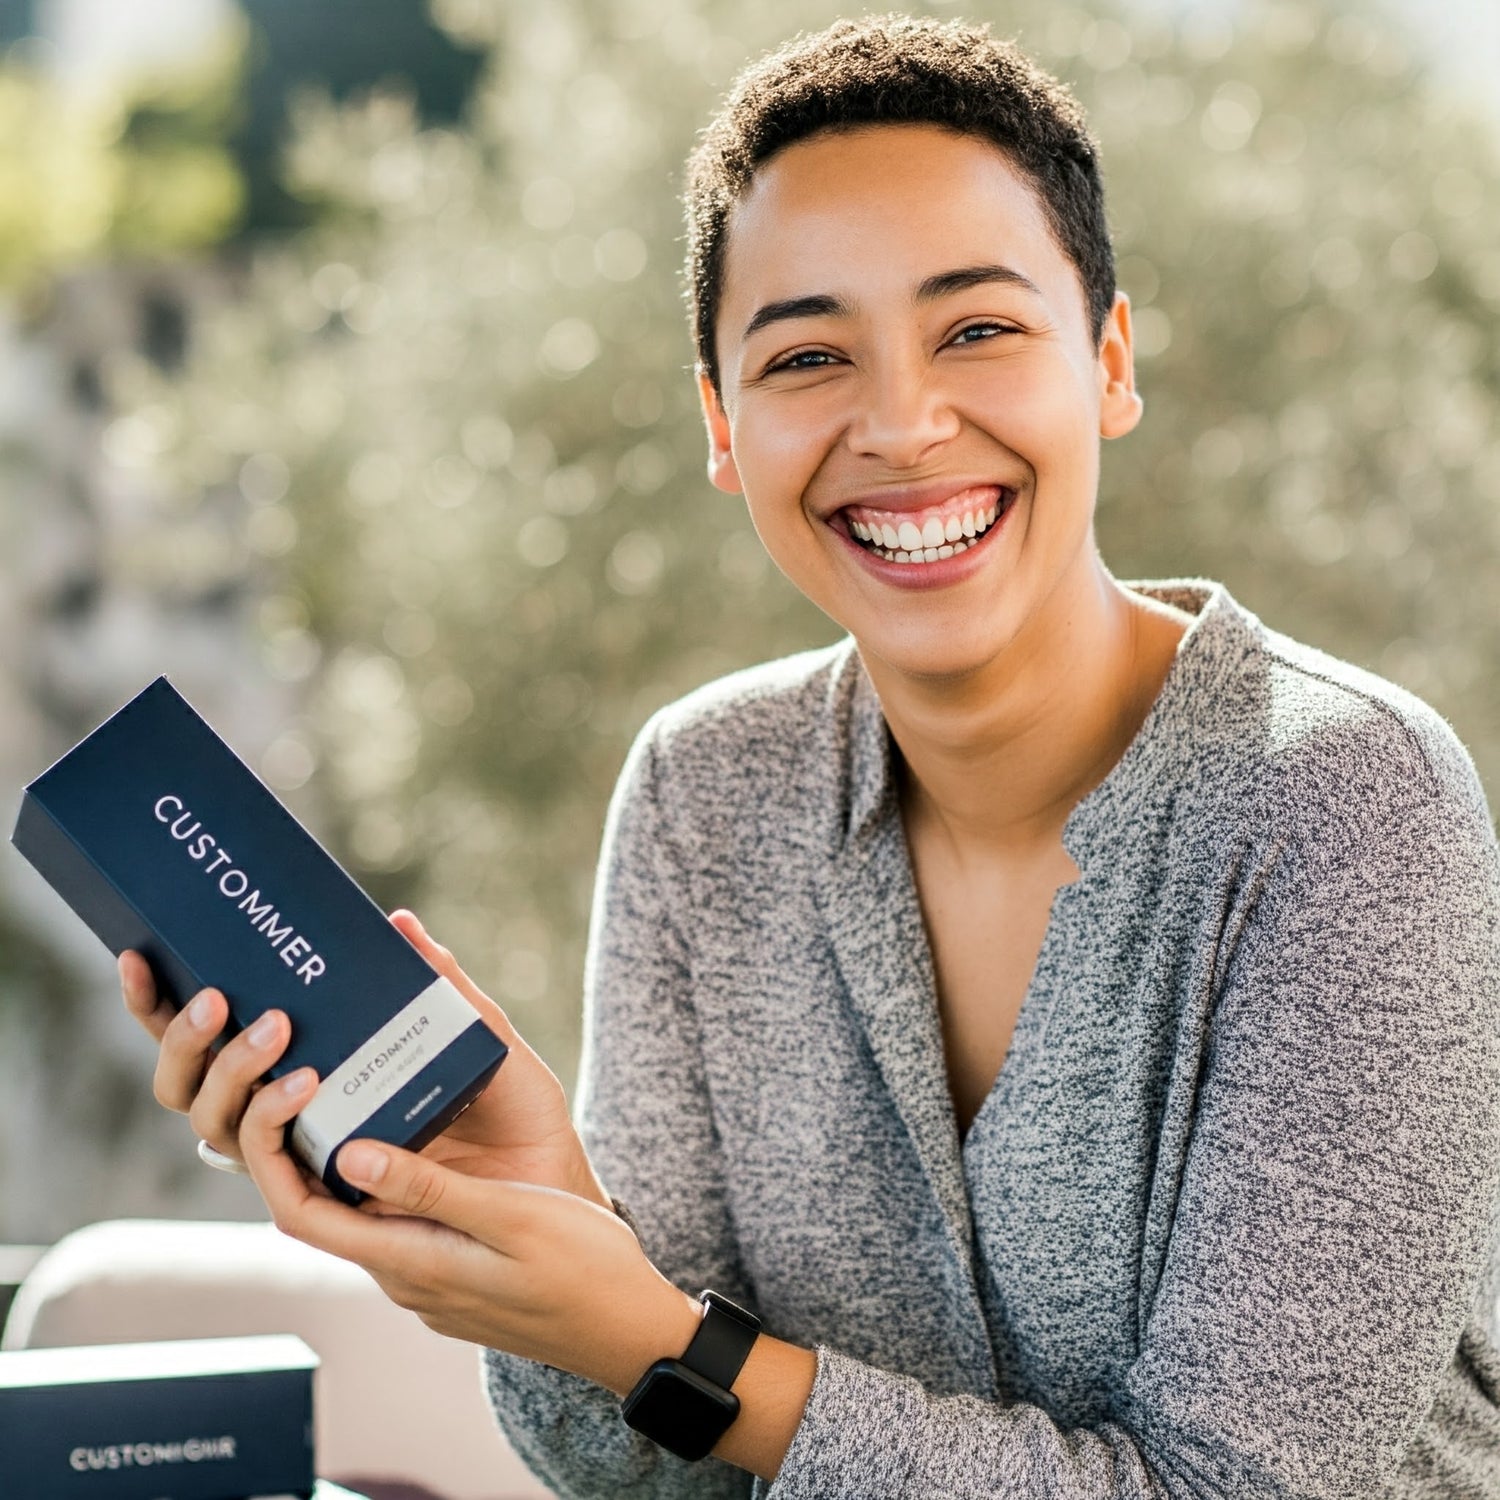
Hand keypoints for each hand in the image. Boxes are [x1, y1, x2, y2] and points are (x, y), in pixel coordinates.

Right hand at [120, 910, 611, 1207]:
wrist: (563, 1186)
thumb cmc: (521, 1114)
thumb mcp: (485, 1037)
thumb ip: (445, 984)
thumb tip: (399, 923)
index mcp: (316, 1076)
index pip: (213, 1047)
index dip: (162, 1008)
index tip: (142, 953)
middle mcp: (299, 1126)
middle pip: (194, 1091)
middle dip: (184, 1040)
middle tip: (219, 994)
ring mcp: (313, 1168)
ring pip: (219, 1132)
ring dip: (231, 1074)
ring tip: (276, 1027)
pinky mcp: (339, 1212)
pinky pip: (279, 1187)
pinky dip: (272, 1133)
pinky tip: (302, 1085)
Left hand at [239, 1067, 701, 1393]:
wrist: (625, 1326)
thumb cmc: (580, 1267)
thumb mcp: (510, 1216)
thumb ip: (429, 1190)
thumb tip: (350, 1154)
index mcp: (408, 1261)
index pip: (301, 1213)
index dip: (273, 1153)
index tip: (283, 1092)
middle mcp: (403, 1273)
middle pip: (319, 1206)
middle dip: (297, 1140)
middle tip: (307, 1070)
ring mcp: (425, 1276)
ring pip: (358, 1207)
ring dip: (342, 1149)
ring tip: (353, 1081)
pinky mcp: (448, 1268)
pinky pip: (394, 1213)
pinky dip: (382, 1166)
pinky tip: (407, 1123)